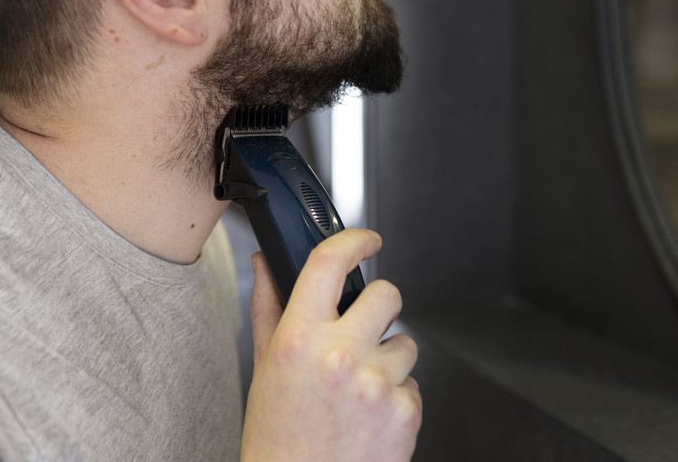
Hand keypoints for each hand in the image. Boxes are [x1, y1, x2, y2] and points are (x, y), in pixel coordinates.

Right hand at [240, 229, 421, 461]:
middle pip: (386, 294)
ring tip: (357, 392)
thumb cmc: (277, 438)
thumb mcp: (264, 370)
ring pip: (405, 343)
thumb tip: (266, 263)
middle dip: (378, 307)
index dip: (355, 240)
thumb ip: (269, 308)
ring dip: (388, 360)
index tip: (367, 240)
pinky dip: (396, 397)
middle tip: (361, 332)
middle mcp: (339, 356)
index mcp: (299, 339)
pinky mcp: (405, 411)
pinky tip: (368, 418)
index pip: (330, 262)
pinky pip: (413, 384)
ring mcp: (377, 384)